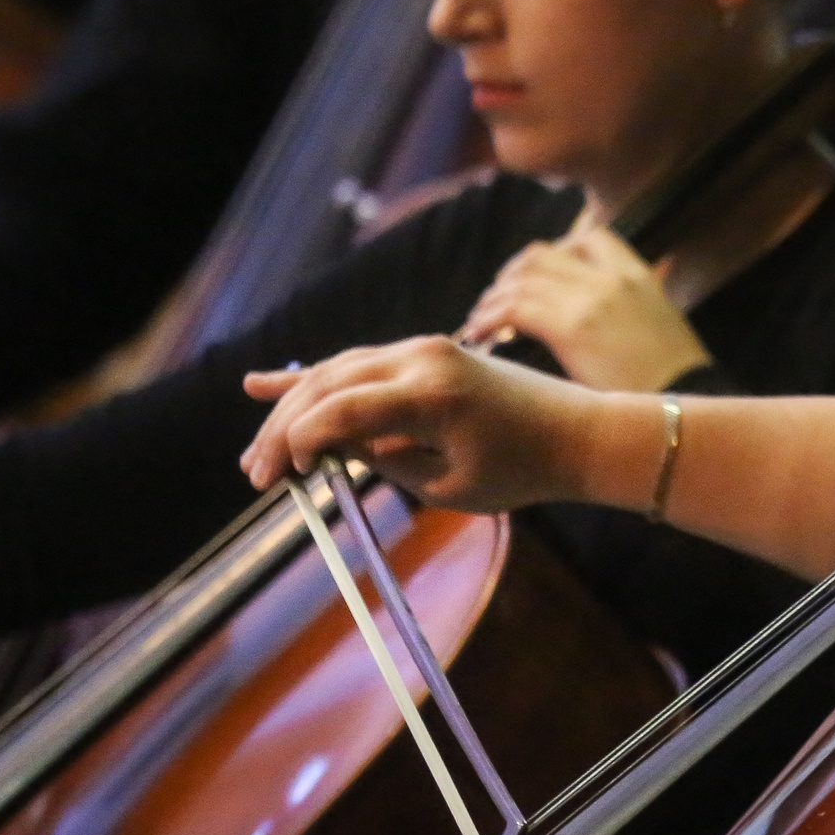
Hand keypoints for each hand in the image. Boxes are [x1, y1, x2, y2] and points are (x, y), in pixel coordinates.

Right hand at [241, 337, 614, 508]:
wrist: (578, 433)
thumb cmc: (521, 470)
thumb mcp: (448, 486)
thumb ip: (385, 461)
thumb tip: (329, 448)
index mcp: (432, 396)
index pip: (340, 411)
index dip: (300, 443)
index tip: (282, 479)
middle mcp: (424, 359)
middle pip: (328, 386)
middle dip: (285, 429)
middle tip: (257, 474)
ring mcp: (425, 348)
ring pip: (338, 371)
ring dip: (293, 407)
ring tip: (258, 450)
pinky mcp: (428, 351)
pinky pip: (361, 363)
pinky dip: (318, 379)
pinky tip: (264, 385)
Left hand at [461, 223, 711, 391]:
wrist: (678, 411)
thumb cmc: (672, 381)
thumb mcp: (660, 325)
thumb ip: (631, 306)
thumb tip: (606, 310)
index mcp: (636, 275)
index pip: (587, 238)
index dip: (553, 253)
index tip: (537, 278)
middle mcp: (611, 278)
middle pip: (540, 255)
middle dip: (510, 275)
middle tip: (497, 301)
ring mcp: (591, 300)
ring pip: (520, 279)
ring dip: (491, 300)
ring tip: (478, 323)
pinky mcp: (572, 328)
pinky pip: (513, 309)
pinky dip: (488, 319)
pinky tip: (479, 337)